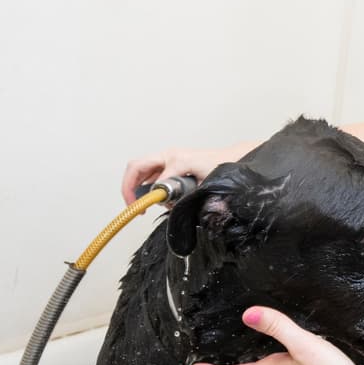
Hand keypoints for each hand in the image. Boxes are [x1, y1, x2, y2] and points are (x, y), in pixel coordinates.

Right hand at [120, 144, 241, 203]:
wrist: (232, 160)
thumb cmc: (220, 165)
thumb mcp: (198, 177)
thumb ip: (178, 185)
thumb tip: (160, 193)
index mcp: (172, 157)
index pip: (140, 170)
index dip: (135, 190)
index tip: (139, 206)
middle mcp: (167, 157)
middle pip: (135, 169)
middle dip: (130, 188)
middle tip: (135, 207)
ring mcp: (169, 162)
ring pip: (143, 174)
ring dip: (141, 190)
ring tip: (151, 204)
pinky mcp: (172, 169)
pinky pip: (154, 178)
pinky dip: (152, 190)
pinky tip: (162, 200)